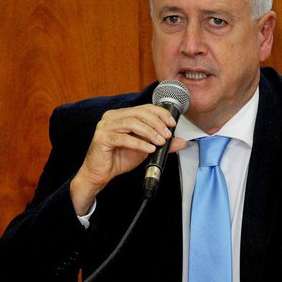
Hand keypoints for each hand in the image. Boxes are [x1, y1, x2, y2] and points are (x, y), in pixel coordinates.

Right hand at [70, 104, 185, 213]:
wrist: (101, 174)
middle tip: (167, 134)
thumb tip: (181, 141)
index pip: (144, 108)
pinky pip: (124, 138)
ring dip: (150, 132)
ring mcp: (105, 126)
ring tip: (160, 142)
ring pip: (132, 123)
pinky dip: (139, 143)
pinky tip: (149, 149)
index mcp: (122, 115)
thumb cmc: (119, 158)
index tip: (172, 123)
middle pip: (139, 113)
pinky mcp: (102, 138)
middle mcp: (112, 117)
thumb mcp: (146, 148)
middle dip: (157, 123)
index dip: (160, 113)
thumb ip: (162, 143)